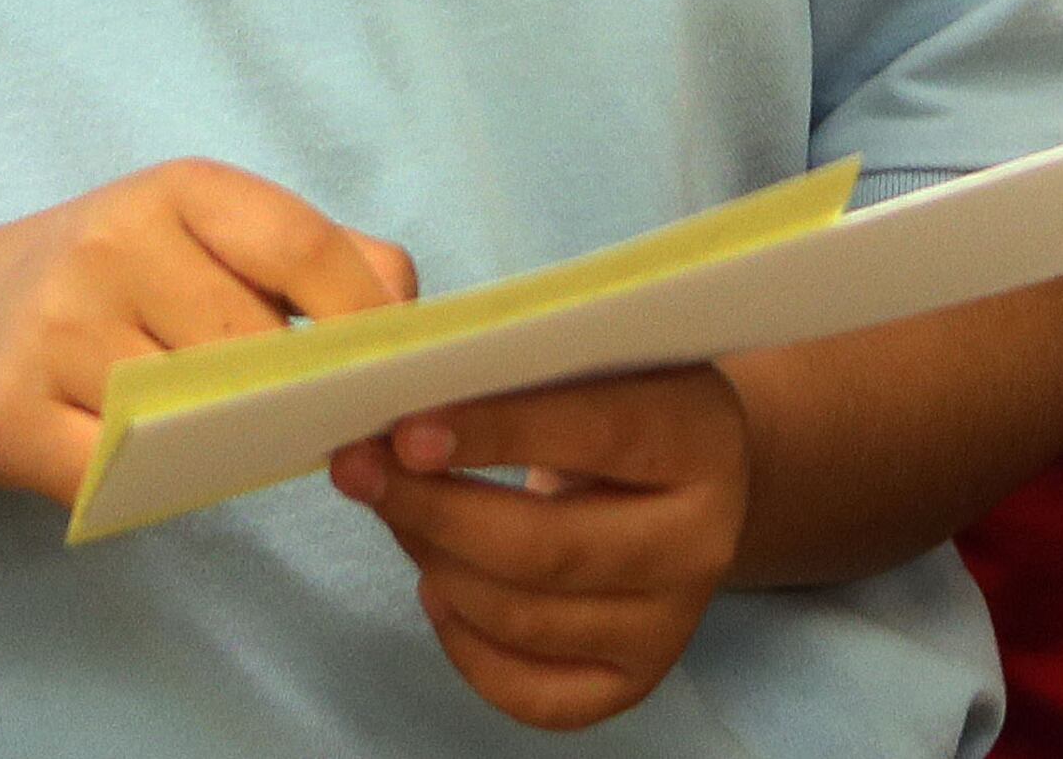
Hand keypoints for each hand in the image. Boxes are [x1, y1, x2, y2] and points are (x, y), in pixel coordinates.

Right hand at [0, 162, 414, 505]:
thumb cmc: (111, 283)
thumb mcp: (203, 234)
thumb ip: (315, 256)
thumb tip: (407, 310)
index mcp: (176, 190)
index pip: (303, 247)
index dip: (365, 315)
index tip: (398, 367)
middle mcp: (109, 244)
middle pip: (254, 344)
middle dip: (300, 393)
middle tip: (325, 422)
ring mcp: (51, 328)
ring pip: (193, 413)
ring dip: (232, 441)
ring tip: (239, 436)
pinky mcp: (4, 414)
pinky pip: (122, 473)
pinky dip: (155, 482)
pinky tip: (158, 465)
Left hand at [331, 368, 752, 731]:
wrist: (696, 478)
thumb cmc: (623, 403)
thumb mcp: (600, 367)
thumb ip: (524, 378)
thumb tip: (404, 415)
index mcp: (702, 438)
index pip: (595, 434)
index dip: (496, 434)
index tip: (406, 434)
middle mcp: (703, 541)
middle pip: (546, 549)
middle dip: (434, 512)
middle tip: (359, 473)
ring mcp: (673, 623)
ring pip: (524, 619)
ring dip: (436, 565)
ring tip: (399, 516)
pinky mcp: (637, 680)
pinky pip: (531, 695)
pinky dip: (464, 647)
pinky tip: (438, 588)